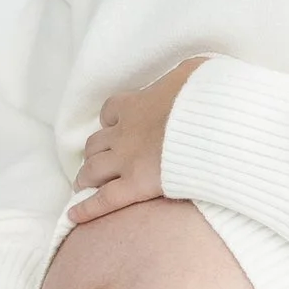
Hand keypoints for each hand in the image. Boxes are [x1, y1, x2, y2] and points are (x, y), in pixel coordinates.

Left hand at [66, 57, 204, 224]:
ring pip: (92, 170)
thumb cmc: (208, 97)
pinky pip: (104, 200)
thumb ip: (184, 76)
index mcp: (136, 105)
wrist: (214, 126)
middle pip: (96, 143)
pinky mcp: (136, 185)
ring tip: (83, 185)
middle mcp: (124, 133)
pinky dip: (86, 208)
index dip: (110, 121)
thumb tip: (189, 78)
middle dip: (94, 153)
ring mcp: (127, 160)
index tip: (115, 127)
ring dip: (85, 177)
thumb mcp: (194, 72)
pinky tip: (73, 215)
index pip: (110, 111)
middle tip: (97, 163)